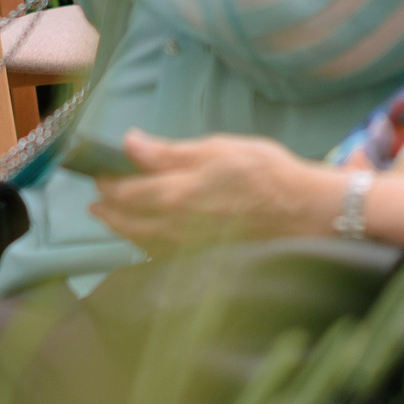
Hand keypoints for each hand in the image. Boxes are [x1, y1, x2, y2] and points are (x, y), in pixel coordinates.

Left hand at [90, 129, 342, 249]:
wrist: (306, 213)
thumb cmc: (265, 174)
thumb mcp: (215, 149)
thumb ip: (168, 151)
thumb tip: (130, 143)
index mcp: (173, 195)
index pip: (124, 191)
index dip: (108, 181)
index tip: (100, 174)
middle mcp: (173, 228)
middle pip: (126, 222)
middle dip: (108, 209)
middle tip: (97, 202)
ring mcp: (188, 249)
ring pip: (142, 242)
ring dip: (123, 230)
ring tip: (113, 219)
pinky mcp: (204, 260)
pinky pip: (164, 256)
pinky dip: (148, 247)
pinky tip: (149, 240)